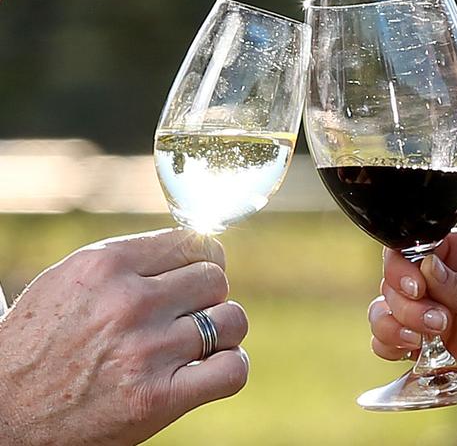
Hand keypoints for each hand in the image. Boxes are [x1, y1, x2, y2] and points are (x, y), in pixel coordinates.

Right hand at [0, 228, 248, 444]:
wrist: (4, 414)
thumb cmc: (42, 342)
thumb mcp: (74, 280)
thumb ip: (133, 261)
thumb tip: (197, 246)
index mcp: (106, 265)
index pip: (193, 242)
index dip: (205, 258)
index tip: (200, 272)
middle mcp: (129, 302)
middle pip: (216, 279)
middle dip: (208, 295)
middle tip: (187, 313)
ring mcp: (145, 351)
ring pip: (232, 320)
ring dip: (222, 331)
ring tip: (197, 342)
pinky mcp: (157, 398)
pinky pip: (233, 370)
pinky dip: (231, 368)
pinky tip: (210, 369)